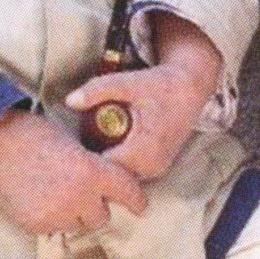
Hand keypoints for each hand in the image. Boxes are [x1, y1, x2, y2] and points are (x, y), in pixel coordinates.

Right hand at [0, 108, 145, 234]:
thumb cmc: (34, 134)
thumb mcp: (73, 143)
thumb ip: (92, 167)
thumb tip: (104, 184)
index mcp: (91, 172)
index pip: (127, 192)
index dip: (136, 200)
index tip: (141, 206)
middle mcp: (77, 198)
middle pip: (102, 218)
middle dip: (97, 207)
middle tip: (86, 194)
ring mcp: (55, 215)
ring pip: (77, 226)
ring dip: (73, 214)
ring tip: (57, 193)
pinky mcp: (35, 226)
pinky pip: (52, 229)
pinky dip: (51, 217)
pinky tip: (39, 197)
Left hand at [66, 12, 221, 180]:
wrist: (190, 88)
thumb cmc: (161, 85)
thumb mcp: (128, 83)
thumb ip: (98, 90)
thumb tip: (69, 100)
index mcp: (143, 152)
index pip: (103, 167)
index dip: (84, 156)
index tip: (71, 142)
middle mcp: (151, 167)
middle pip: (110, 174)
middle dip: (93, 159)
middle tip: (77, 139)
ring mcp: (155, 170)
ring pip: (120, 175)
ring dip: (106, 160)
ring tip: (92, 138)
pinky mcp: (157, 168)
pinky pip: (130, 171)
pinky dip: (118, 159)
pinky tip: (108, 140)